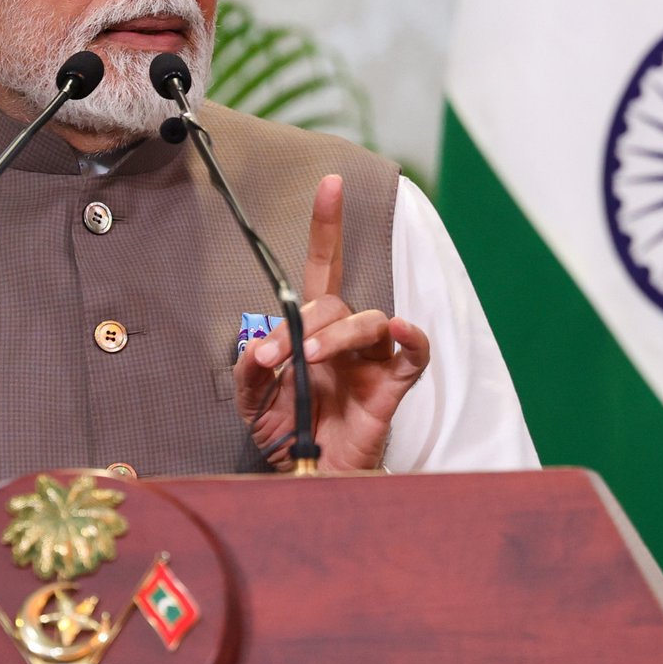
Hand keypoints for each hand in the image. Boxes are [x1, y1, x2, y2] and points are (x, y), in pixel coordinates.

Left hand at [233, 175, 429, 470]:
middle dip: (302, 323)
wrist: (311, 479)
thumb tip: (261, 346)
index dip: (327, 226)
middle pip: (334, 301)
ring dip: (337, 334)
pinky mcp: (393, 386)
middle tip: (273, 358)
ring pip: (368, 320)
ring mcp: (372, 359)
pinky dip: (409, 338)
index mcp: (314, 329)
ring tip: (310, 358)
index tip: (330, 184)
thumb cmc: (288, 433)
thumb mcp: (251, 400)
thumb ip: (249, 368)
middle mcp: (346, 337)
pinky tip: (396, 331)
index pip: (324, 267)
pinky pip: (413, 353)